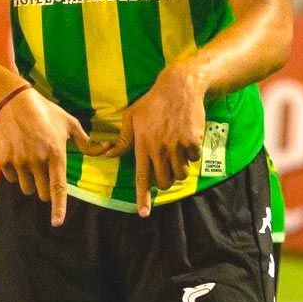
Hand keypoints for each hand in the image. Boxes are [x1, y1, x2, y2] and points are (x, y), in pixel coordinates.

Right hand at [0, 88, 109, 226]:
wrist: (14, 101)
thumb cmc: (46, 111)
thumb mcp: (69, 123)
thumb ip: (86, 142)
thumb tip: (105, 149)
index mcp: (55, 153)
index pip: (58, 188)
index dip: (58, 208)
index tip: (57, 223)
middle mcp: (37, 160)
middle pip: (42, 193)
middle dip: (45, 188)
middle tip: (45, 171)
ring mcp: (19, 161)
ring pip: (26, 189)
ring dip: (30, 182)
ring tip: (31, 161)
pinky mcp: (3, 160)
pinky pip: (11, 179)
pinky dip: (15, 173)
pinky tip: (18, 155)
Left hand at [105, 65, 206, 216]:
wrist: (179, 87)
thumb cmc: (153, 102)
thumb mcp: (132, 116)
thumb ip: (123, 139)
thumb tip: (109, 154)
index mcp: (143, 145)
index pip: (142, 177)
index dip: (143, 197)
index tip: (143, 213)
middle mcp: (159, 149)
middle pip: (164, 181)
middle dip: (165, 182)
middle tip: (166, 170)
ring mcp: (177, 146)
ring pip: (180, 174)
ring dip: (180, 169)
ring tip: (177, 153)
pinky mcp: (192, 142)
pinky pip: (194, 160)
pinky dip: (192, 155)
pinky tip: (187, 140)